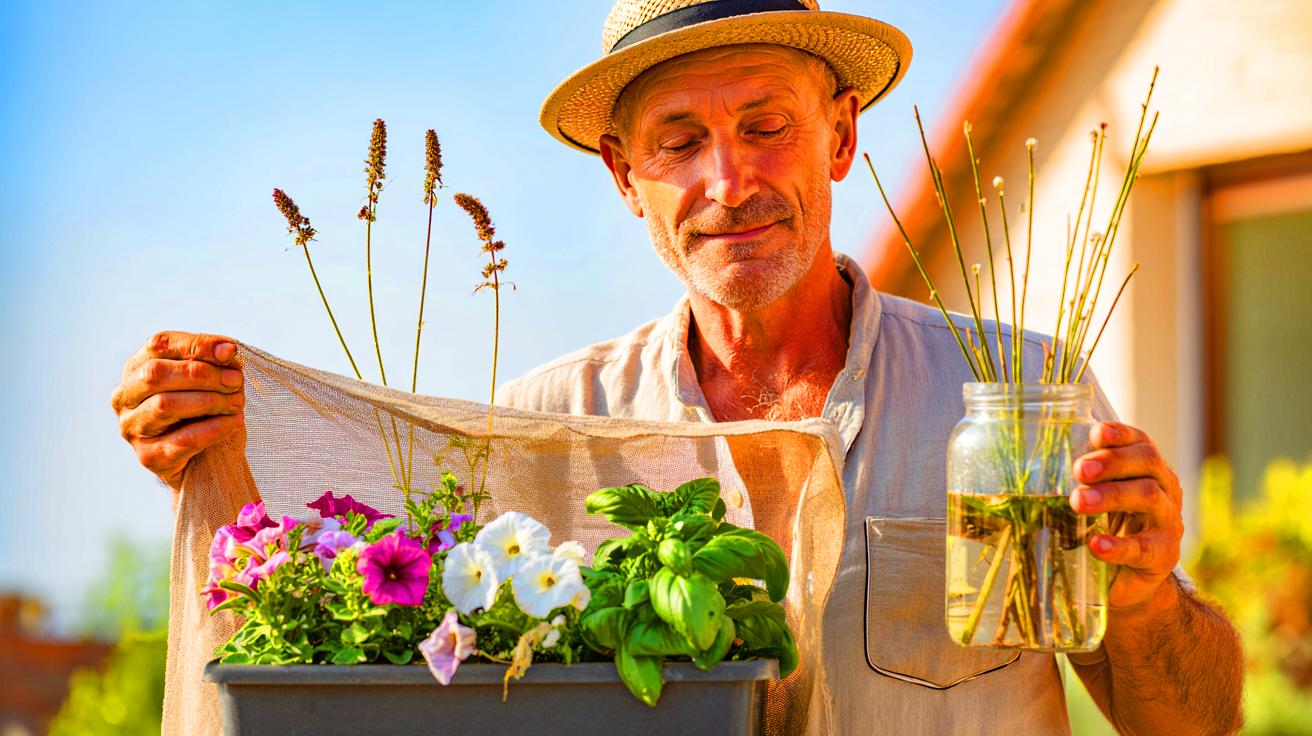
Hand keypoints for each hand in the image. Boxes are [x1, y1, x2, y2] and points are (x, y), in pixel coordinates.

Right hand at [111, 331, 245, 490]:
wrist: (208, 460)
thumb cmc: (207, 411)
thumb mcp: (212, 380)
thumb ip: (216, 362)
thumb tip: (227, 350)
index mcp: (137, 367)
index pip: (160, 344)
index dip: (196, 344)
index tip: (231, 351)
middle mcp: (125, 396)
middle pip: (156, 374)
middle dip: (202, 374)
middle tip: (236, 380)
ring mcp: (132, 427)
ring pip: (165, 405)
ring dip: (209, 400)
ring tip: (237, 402)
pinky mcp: (149, 456)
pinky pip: (182, 440)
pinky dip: (213, 428)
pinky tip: (234, 422)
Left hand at [1070, 421, 1183, 610]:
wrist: (1129, 578)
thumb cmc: (1107, 527)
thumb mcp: (1095, 498)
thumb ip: (1076, 481)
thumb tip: (1023, 470)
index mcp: (1147, 470)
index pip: (1140, 441)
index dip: (1120, 434)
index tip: (1096, 433)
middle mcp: (1163, 489)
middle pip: (1146, 462)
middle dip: (1111, 461)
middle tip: (1080, 470)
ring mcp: (1167, 522)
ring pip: (1147, 497)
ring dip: (1111, 495)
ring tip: (1079, 502)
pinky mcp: (1164, 555)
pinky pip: (1144, 548)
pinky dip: (1118, 546)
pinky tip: (1096, 545)